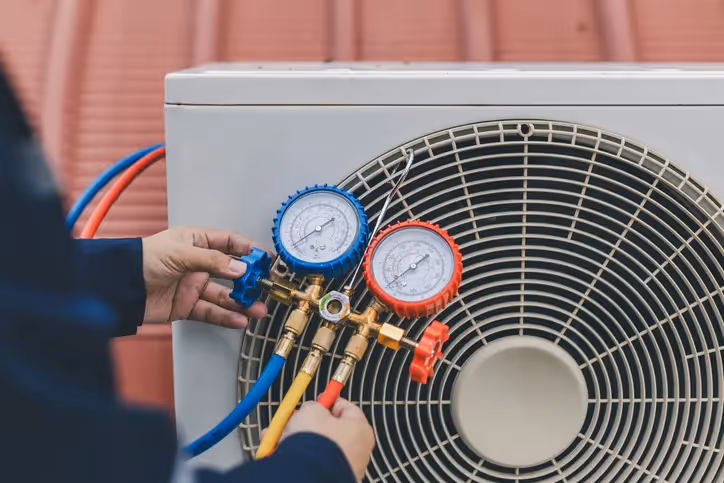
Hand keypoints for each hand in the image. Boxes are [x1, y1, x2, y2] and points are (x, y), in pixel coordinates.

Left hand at [141, 226, 270, 327]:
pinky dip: (226, 317)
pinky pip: (211, 312)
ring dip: (242, 302)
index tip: (265, 258)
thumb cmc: (141, 259)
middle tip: (264, 286)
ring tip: (257, 308)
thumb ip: (213, 261)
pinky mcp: (187, 306)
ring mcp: (193, 286)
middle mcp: (197, 264)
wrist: (117, 286)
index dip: (249, 250)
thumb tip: (240, 268)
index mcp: (196, 242)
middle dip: (249, 280)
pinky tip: (239, 319)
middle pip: (231, 272)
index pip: (230, 243)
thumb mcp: (181, 252)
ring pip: (224, 295)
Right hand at [278, 399, 374, 479]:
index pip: (347, 408)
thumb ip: (313, 406)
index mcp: (361, 430)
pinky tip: (285, 452)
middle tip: (298, 419)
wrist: (306, 475)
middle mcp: (359, 451)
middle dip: (312, 423)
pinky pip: (315, 462)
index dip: (330, 401)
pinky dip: (302, 457)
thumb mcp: (311, 411)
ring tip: (285, 437)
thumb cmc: (316, 444)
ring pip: (321, 447)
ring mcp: (346, 467)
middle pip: (332, 429)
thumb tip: (310, 409)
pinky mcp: (331, 478)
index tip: (319, 399)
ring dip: (303, 440)